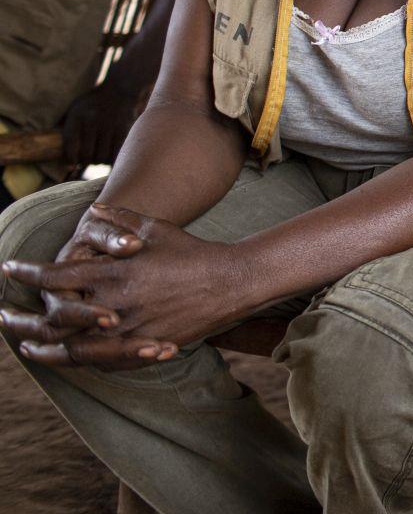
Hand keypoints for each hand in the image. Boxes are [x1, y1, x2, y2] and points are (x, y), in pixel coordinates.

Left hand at [2, 204, 246, 359]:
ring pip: (70, 349)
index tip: (8, 269)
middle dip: (20, 318)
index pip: (54, 277)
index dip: (26, 274)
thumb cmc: (192, 251)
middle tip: (0, 316)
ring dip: (42, 348)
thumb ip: (120, 221)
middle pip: (53, 319)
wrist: (230, 283)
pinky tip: (66, 357)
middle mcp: (114, 305)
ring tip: (25, 345)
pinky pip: (100, 363)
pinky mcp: (143, 349)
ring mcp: (128, 331)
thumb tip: (93, 210)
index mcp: (113, 273)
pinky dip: (77, 361)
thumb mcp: (155, 228)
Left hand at [60, 83, 143, 165]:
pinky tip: (110, 155)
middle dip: (86, 161)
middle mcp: (92, 121)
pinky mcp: (124, 130)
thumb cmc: (94, 102)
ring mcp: (109, 126)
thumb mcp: (75, 107)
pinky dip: (112, 159)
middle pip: (87, 154)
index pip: (70, 145)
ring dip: (100, 161)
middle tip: (88, 160)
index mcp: (77, 116)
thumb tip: (51, 143)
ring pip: (102, 157)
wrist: (120, 89)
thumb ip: (64, 124)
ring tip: (99, 157)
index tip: (72, 162)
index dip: (70, 159)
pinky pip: (116, 153)